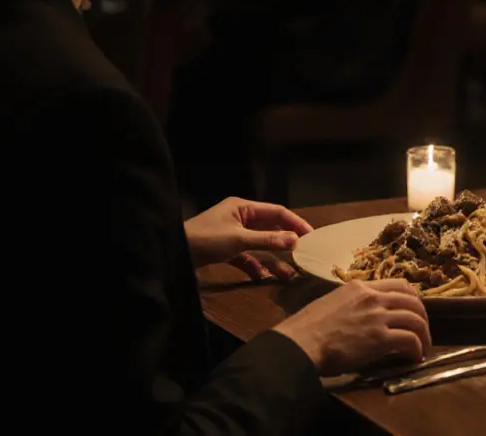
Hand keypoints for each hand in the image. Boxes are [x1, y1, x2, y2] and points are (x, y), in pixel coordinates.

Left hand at [184, 197, 312, 279]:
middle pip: (270, 229)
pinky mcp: (225, 250)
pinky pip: (246, 257)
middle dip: (286, 243)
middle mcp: (240, 218)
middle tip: (304, 254)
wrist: (173, 254)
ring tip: (288, 274)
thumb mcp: (239, 239)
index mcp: (243, 208)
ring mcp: (233, 235)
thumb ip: (268, 240)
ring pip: (260, 246)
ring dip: (272, 259)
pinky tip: (259, 277)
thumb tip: (296, 240)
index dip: (295, 223)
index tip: (312, 236)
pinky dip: (254, 266)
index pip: (277, 212)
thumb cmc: (205, 239)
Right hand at [274, 279, 432, 374]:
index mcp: (359, 287)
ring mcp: (378, 316)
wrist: (301, 342)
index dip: (412, 297)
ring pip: (415, 319)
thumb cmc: (307, 327)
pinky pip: (409, 339)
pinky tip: (415, 357)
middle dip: (422, 317)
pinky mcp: (380, 337)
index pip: (397, 284)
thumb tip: (360, 314)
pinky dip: (417, 349)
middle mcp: (372, 297)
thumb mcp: (331, 303)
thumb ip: (351, 304)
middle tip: (422, 331)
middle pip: (412, 300)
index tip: (414, 310)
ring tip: (423, 349)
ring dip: (423, 336)